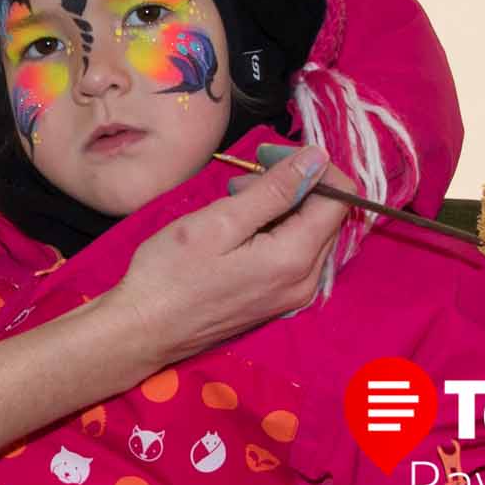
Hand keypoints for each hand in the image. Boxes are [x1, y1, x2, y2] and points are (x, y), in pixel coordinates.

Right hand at [103, 145, 350, 366]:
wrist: (144, 328)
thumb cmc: (172, 273)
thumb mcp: (221, 221)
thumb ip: (275, 190)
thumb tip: (317, 159)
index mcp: (296, 258)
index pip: (340, 199)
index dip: (311, 167)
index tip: (268, 156)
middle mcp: (306, 281)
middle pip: (327, 215)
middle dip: (293, 186)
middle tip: (241, 181)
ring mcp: (293, 295)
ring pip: (310, 232)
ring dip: (281, 207)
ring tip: (234, 202)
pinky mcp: (278, 301)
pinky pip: (295, 253)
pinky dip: (274, 229)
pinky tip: (238, 227)